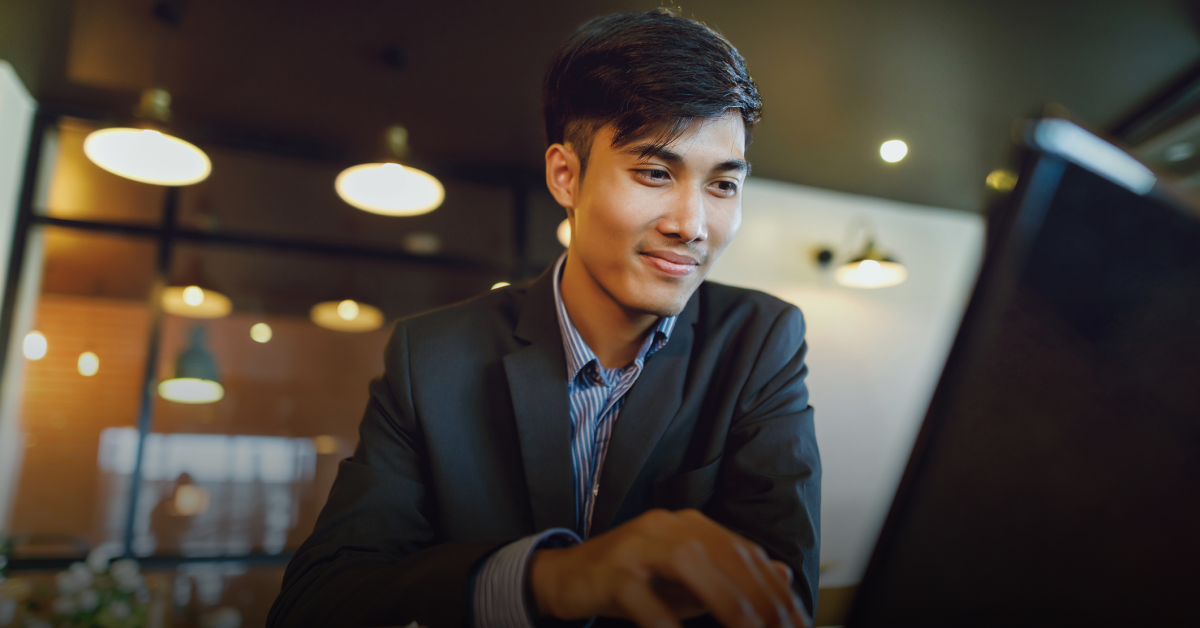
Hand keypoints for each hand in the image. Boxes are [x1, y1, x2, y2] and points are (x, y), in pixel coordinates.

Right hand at [529, 509, 809, 627]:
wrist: (565, 576)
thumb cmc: (630, 582)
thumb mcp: (685, 582)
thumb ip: (730, 579)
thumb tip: (782, 576)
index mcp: (690, 525)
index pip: (745, 552)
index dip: (775, 589)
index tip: (798, 622)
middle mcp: (668, 526)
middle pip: (725, 554)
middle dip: (761, 598)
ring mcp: (637, 545)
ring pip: (691, 564)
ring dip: (727, 603)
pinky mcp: (611, 572)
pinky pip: (643, 598)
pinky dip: (665, 622)